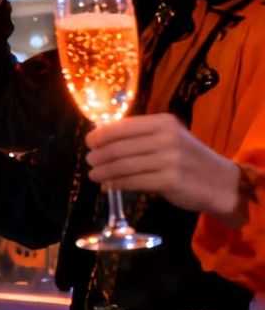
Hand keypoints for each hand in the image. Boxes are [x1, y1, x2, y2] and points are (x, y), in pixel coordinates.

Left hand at [85, 114, 245, 219]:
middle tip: (89, 161)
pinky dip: (116, 184)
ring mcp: (169, 159)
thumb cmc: (189, 159)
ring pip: (123, 165)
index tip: (89, 143)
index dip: (101, 135)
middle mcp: (166, 138)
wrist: (221, 183)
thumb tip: (102, 138)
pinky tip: (108, 187)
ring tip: (94, 175)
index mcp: (163, 123)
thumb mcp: (170, 138)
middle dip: (99, 155)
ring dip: (104, 171)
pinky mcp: (169, 180)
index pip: (122, 127)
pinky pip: (133, 182)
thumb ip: (142, 136)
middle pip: (119, 147)